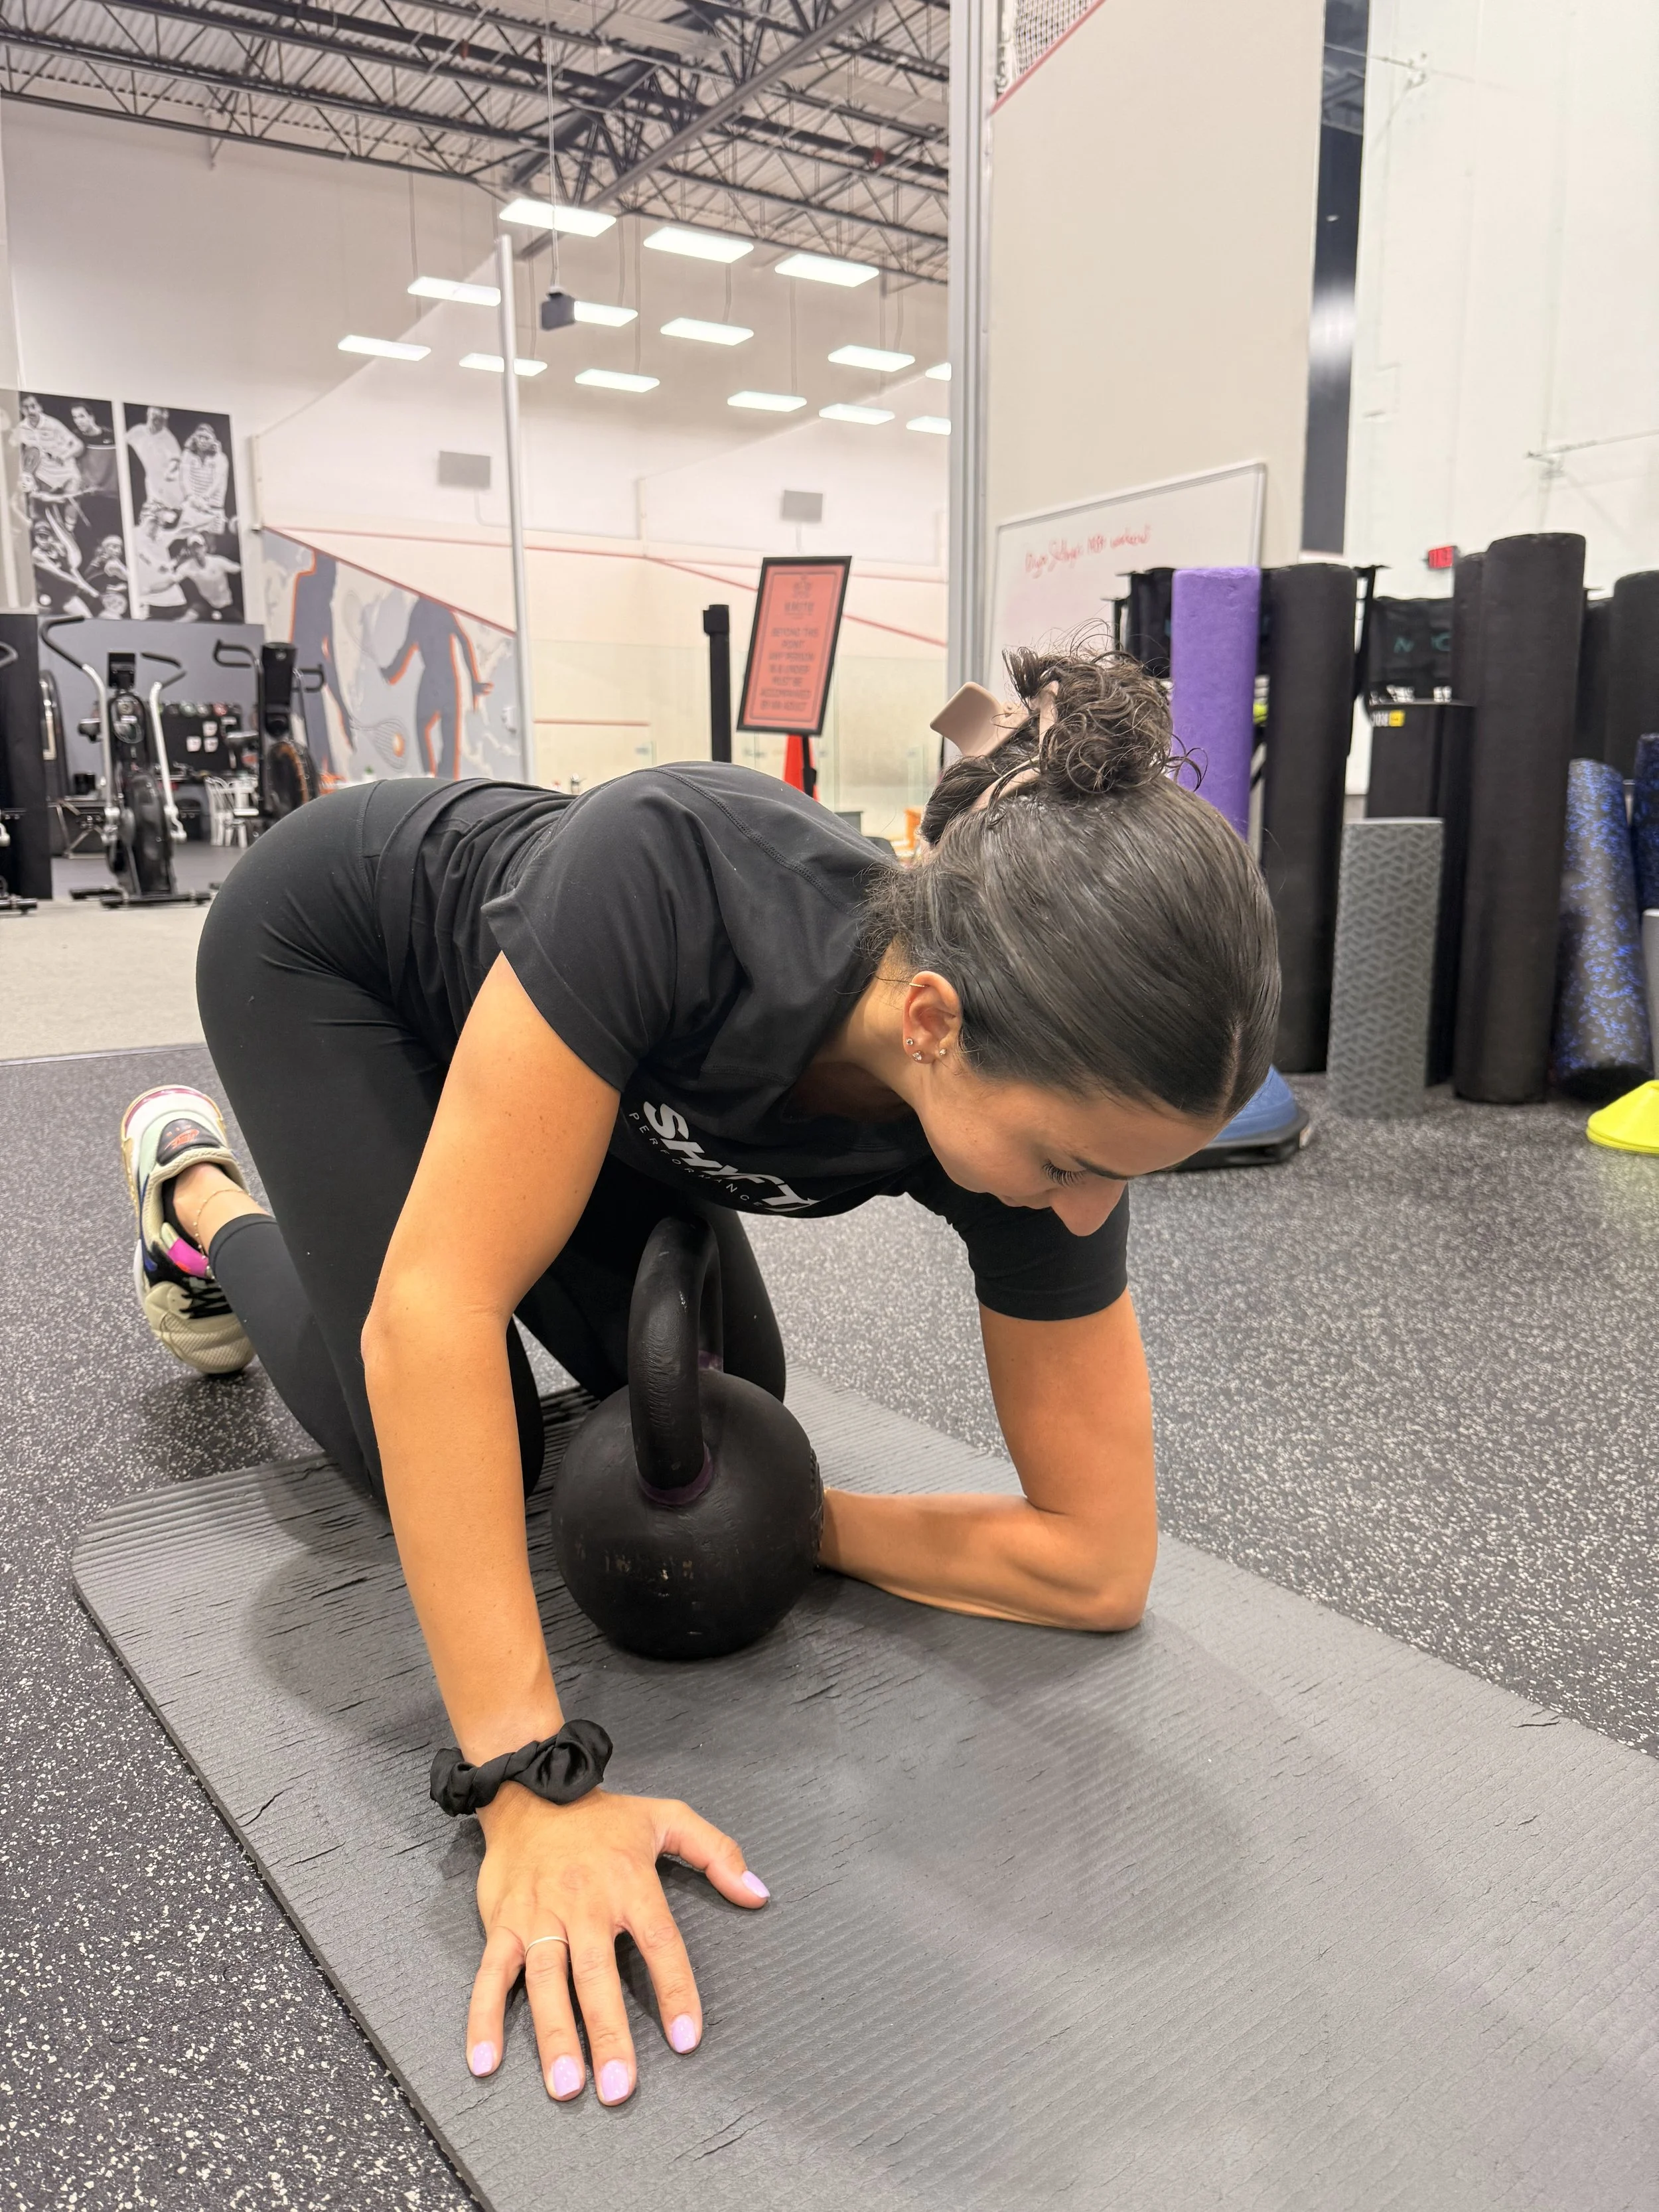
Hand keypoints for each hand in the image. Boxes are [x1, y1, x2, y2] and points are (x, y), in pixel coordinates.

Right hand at [465, 1786, 768, 2104]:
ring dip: (553, 2035)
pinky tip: (485, 2060)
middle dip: (608, 2033)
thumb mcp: (668, 1818)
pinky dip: (483, 2017)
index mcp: (629, 1883)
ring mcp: (539, 1915)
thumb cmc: (604, 1816)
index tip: (686, 2039)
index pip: (660, 1943)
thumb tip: (759, 1893)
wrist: (532, 1790)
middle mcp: (584, 1903)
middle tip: (618, 2087)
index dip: (675, 1990)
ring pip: (546, 1981)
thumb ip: (718, 1853)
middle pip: (597, 1975)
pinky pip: (491, 1974)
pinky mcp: (502, 1923)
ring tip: (566, 2085)